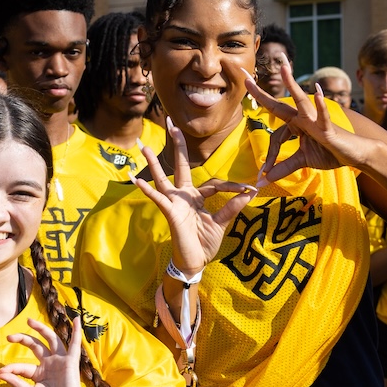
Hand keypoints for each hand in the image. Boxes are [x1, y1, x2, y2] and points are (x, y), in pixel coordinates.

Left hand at [0, 317, 93, 386]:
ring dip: (41, 329)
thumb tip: (1, 374)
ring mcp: (60, 361)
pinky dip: (77, 332)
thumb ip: (17, 383)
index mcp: (40, 373)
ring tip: (29, 321)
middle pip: (36, 345)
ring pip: (51, 339)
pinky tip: (77, 320)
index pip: (22, 366)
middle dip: (22, 339)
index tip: (1, 372)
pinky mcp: (71, 361)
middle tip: (9, 336)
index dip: (11, 368)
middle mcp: (50, 364)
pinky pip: (75, 344)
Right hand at [135, 118, 262, 275]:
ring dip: (153, 163)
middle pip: (181, 166)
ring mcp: (175, 203)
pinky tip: (136, 179)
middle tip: (171, 124)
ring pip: (163, 179)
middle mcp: (184, 196)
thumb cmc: (204, 243)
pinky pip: (158, 199)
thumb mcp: (221, 223)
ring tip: (143, 146)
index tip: (250, 189)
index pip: (214, 183)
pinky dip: (148, 190)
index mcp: (197, 197)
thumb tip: (248, 193)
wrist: (194, 262)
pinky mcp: (170, 213)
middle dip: (177, 146)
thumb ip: (232, 207)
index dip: (232, 185)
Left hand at [244, 70, 386, 180]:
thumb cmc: (330, 152)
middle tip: (245, 78)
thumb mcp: (303, 161)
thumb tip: (266, 180)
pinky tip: (317, 93)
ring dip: (292, 85)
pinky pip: (323, 115)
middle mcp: (304, 119)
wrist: (354, 154)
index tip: (265, 173)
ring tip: (284, 68)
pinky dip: (320, 106)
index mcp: (296, 126)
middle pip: (279, 105)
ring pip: (301, 101)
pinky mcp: (329, 127)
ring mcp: (316, 120)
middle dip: (261, 93)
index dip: (270, 155)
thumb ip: (284, 167)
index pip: (276, 136)